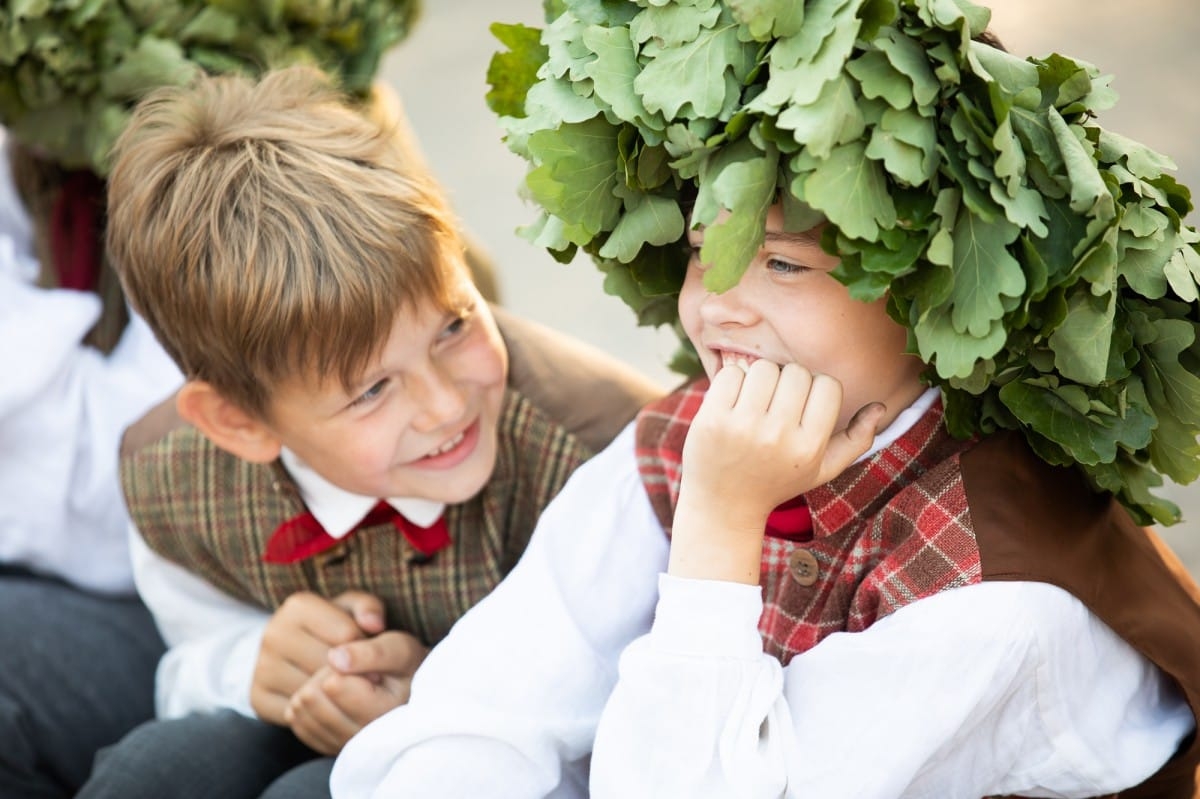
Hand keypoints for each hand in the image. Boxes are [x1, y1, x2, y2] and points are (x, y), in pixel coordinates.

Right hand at [250, 590, 385, 724]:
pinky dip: (316, 713)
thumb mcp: (352, 609)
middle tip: (367, 680)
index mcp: (298, 607)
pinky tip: (327, 704)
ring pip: (313, 691)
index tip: (372, 658)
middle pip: (328, 665)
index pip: (346, 635)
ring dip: (336, 696)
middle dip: (352, 674)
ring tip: (348, 691)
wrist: (291, 652)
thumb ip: (369, 608)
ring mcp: (262, 667)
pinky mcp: (258, 697)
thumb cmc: (332, 627)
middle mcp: (273, 634)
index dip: (366, 650)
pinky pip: (297, 713)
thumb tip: (374, 625)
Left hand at [283, 630, 429, 753]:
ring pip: (300, 711)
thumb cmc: (404, 666)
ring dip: (314, 688)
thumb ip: (370, 653)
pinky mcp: (327, 748)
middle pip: (311, 698)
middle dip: (324, 675)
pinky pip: (296, 723)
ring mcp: (342, 747)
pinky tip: (329, 696)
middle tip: (350, 672)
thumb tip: (334, 658)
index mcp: (383, 714)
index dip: (341, 662)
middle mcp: (363, 740)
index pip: (332, 684)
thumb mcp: (398, 650)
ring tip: (343, 683)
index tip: (362, 662)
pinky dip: (307, 704)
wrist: (410, 690)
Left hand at [670, 361, 881, 583]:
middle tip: (777, 403)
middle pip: (796, 372)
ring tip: (756, 401)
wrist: (723, 505)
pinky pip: (731, 374)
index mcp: (808, 447)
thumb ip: (857, 440)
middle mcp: (777, 436)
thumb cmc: (777, 481)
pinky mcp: (711, 420)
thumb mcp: (822, 469)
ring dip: (760, 378)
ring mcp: (741, 427)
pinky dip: (733, 381)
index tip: (803, 405)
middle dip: (788, 381)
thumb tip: (881, 406)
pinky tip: (733, 402)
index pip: (827, 385)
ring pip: (764, 367)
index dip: (817, 389)